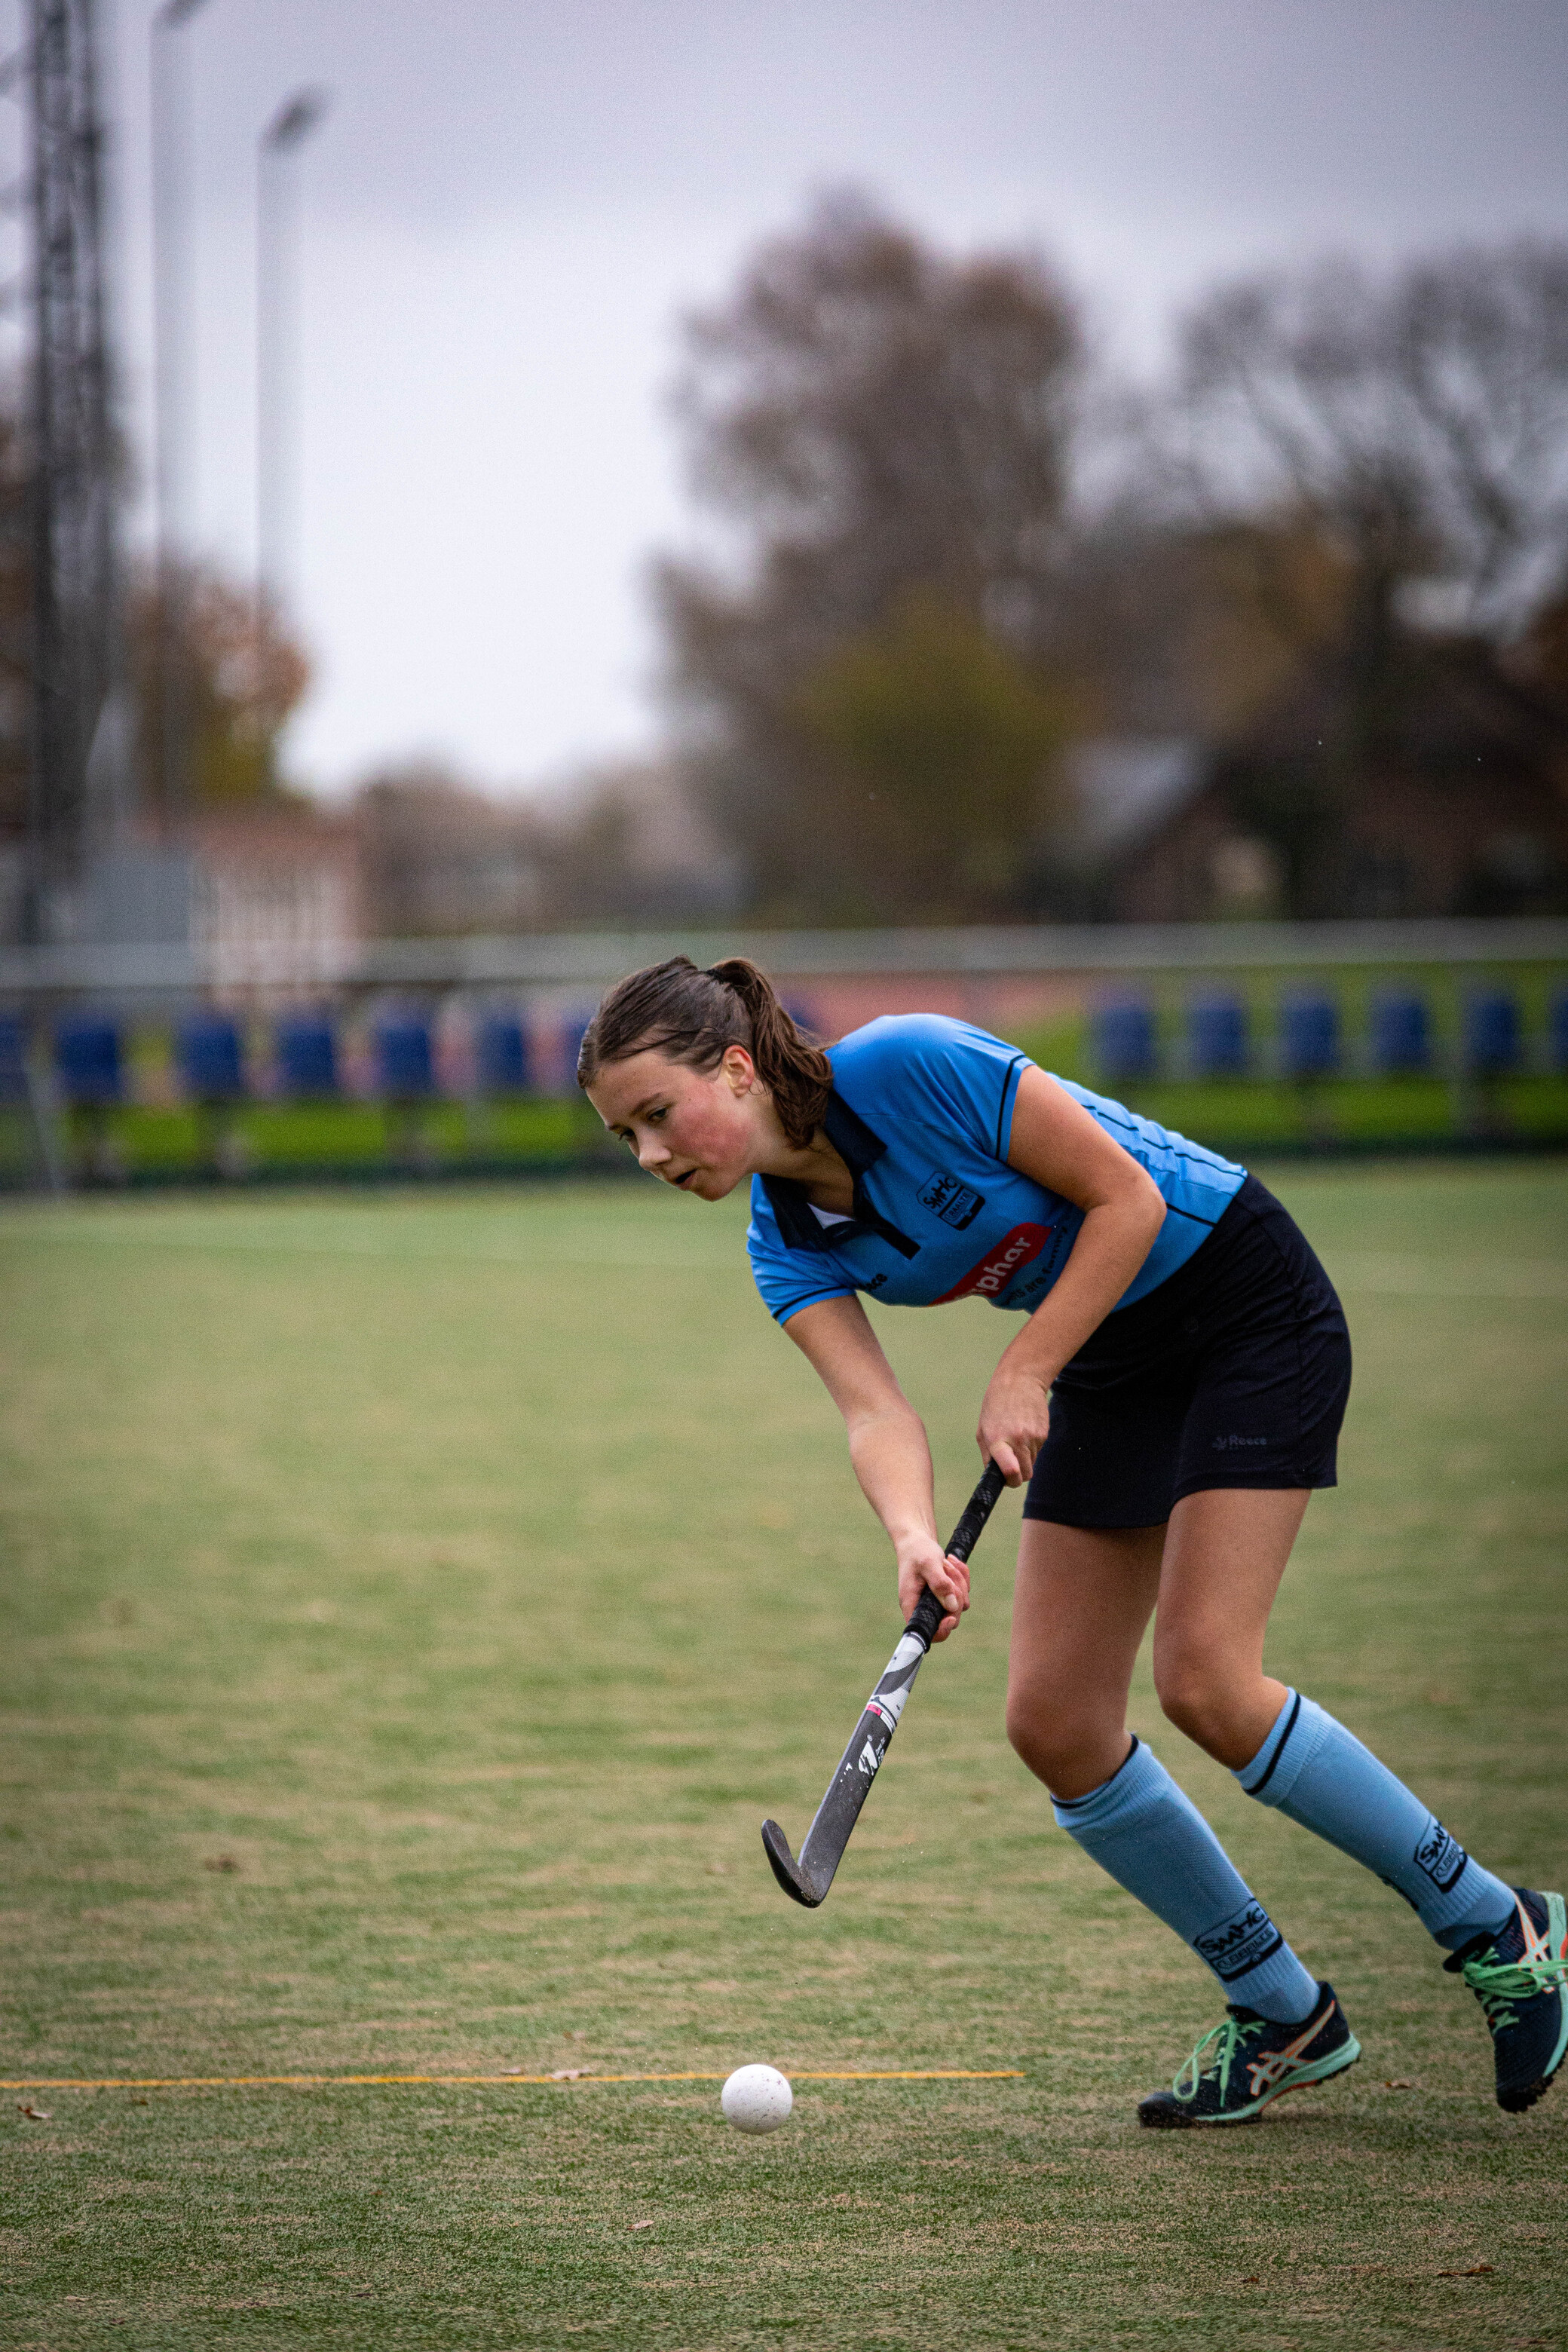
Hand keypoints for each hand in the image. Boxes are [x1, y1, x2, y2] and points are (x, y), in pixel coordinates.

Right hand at [895, 1531, 970, 1642]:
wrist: (917, 1540)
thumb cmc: (917, 1551)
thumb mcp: (928, 1564)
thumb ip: (939, 1584)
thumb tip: (953, 1605)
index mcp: (912, 1604)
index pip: (927, 1632)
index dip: (942, 1630)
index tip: (951, 1616)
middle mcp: (924, 1607)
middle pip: (950, 1618)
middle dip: (956, 1594)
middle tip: (947, 1571)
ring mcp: (937, 1602)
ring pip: (959, 1604)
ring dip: (958, 1581)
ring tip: (946, 1562)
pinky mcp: (946, 1594)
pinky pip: (963, 1593)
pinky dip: (962, 1577)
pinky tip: (951, 1561)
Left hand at [977, 1359, 1051, 1487]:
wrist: (1019, 1381)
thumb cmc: (996, 1406)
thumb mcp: (983, 1429)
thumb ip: (988, 1455)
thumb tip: (996, 1477)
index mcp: (997, 1440)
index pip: (1010, 1471)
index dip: (1011, 1481)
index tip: (1009, 1479)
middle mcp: (1017, 1440)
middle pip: (1025, 1474)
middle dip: (1019, 1473)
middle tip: (1012, 1463)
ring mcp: (1033, 1437)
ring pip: (1032, 1463)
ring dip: (1025, 1457)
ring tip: (1016, 1437)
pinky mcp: (1044, 1433)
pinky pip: (1038, 1450)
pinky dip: (1032, 1445)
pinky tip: (1025, 1428)